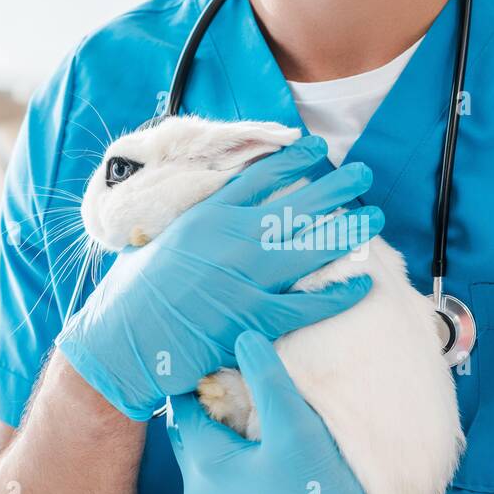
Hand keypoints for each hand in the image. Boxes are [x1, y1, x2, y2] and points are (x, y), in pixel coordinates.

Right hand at [56, 137, 382, 420]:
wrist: (118, 345)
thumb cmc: (130, 297)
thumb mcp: (157, 242)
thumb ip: (194, 225)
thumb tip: (217, 212)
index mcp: (205, 217)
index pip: (259, 178)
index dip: (292, 160)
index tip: (315, 148)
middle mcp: (228, 242)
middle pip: (295, 206)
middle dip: (334, 187)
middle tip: (363, 173)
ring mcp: (243, 280)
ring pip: (309, 249)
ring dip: (346, 231)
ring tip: (374, 218)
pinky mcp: (252, 320)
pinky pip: (306, 305)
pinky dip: (336, 295)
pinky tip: (361, 284)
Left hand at [168, 331, 397, 493]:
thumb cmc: (316, 490)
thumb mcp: (294, 423)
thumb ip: (266, 377)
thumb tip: (243, 336)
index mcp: (205, 464)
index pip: (183, 407)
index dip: (198, 380)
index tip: (215, 360)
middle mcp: (197, 493)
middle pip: (189, 434)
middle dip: (205, 408)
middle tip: (229, 382)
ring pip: (201, 461)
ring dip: (217, 437)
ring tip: (244, 414)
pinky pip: (216, 485)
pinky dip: (226, 464)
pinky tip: (255, 454)